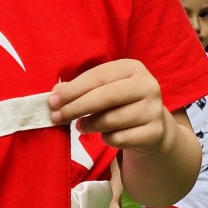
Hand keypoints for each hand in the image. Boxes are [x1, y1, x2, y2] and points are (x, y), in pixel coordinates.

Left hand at [49, 61, 168, 154]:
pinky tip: (106, 135)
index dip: (73, 89)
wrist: (152, 127)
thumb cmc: (120, 104)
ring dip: (90, 125)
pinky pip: (120, 138)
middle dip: (77, 107)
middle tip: (57, 117)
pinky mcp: (154, 132)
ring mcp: (154, 109)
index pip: (98, 76)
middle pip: (106, 97)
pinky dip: (107, 139)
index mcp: (133, 68)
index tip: (52, 100)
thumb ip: (82, 89)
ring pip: (111, 120)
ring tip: (81, 126)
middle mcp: (148, 85)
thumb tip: (56, 94)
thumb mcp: (105, 89)